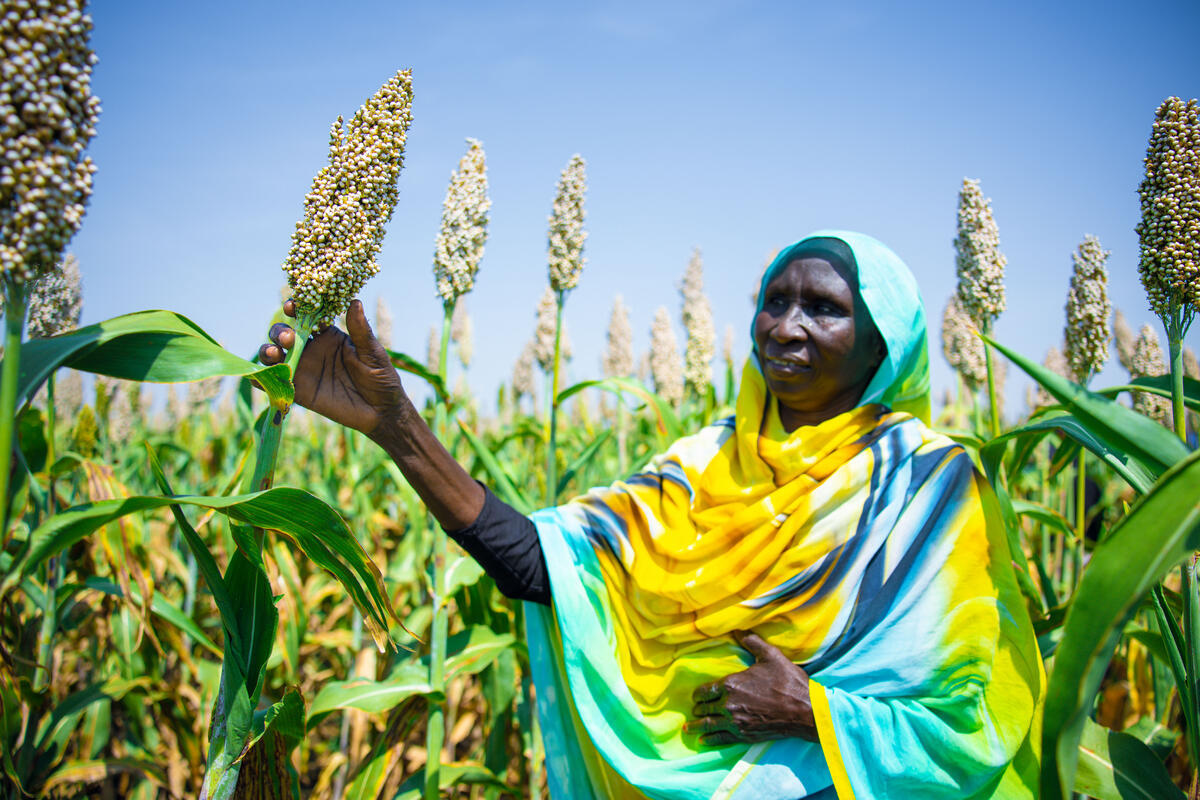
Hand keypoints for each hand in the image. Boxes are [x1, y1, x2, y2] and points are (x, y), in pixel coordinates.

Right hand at [259, 298, 405, 437]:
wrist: (381, 412)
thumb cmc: (381, 378)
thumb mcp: (372, 352)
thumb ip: (360, 330)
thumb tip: (355, 301)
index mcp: (328, 335)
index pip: (307, 316)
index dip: (297, 308)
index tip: (293, 305)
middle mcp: (312, 349)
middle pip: (285, 334)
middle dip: (280, 331)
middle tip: (288, 337)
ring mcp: (303, 369)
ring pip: (275, 355)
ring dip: (267, 351)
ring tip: (274, 352)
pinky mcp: (299, 391)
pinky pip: (275, 383)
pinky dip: (261, 379)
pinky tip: (257, 377)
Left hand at [684, 631, 817, 745]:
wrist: (806, 711)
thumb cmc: (788, 682)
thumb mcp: (771, 656)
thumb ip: (752, 642)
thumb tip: (739, 629)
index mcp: (731, 684)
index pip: (705, 691)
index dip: (698, 694)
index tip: (696, 696)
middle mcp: (729, 704)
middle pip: (704, 708)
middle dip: (698, 708)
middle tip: (695, 709)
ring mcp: (736, 722)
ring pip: (708, 725)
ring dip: (697, 726)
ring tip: (688, 728)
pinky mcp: (744, 736)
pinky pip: (721, 739)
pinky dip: (709, 740)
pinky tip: (703, 741)